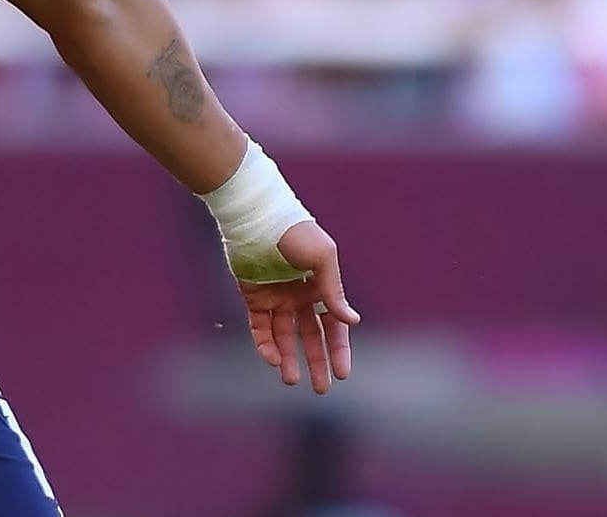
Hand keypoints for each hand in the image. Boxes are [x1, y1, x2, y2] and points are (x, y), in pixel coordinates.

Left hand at [236, 220, 356, 394]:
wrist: (256, 217)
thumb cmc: (294, 232)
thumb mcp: (323, 257)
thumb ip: (334, 290)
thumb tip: (352, 321)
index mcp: (321, 286)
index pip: (334, 324)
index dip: (339, 349)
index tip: (343, 374)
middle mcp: (300, 295)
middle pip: (311, 336)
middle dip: (317, 362)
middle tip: (322, 389)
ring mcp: (276, 297)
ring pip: (284, 336)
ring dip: (289, 359)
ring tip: (292, 381)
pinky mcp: (254, 298)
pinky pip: (260, 328)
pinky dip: (266, 345)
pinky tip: (273, 359)